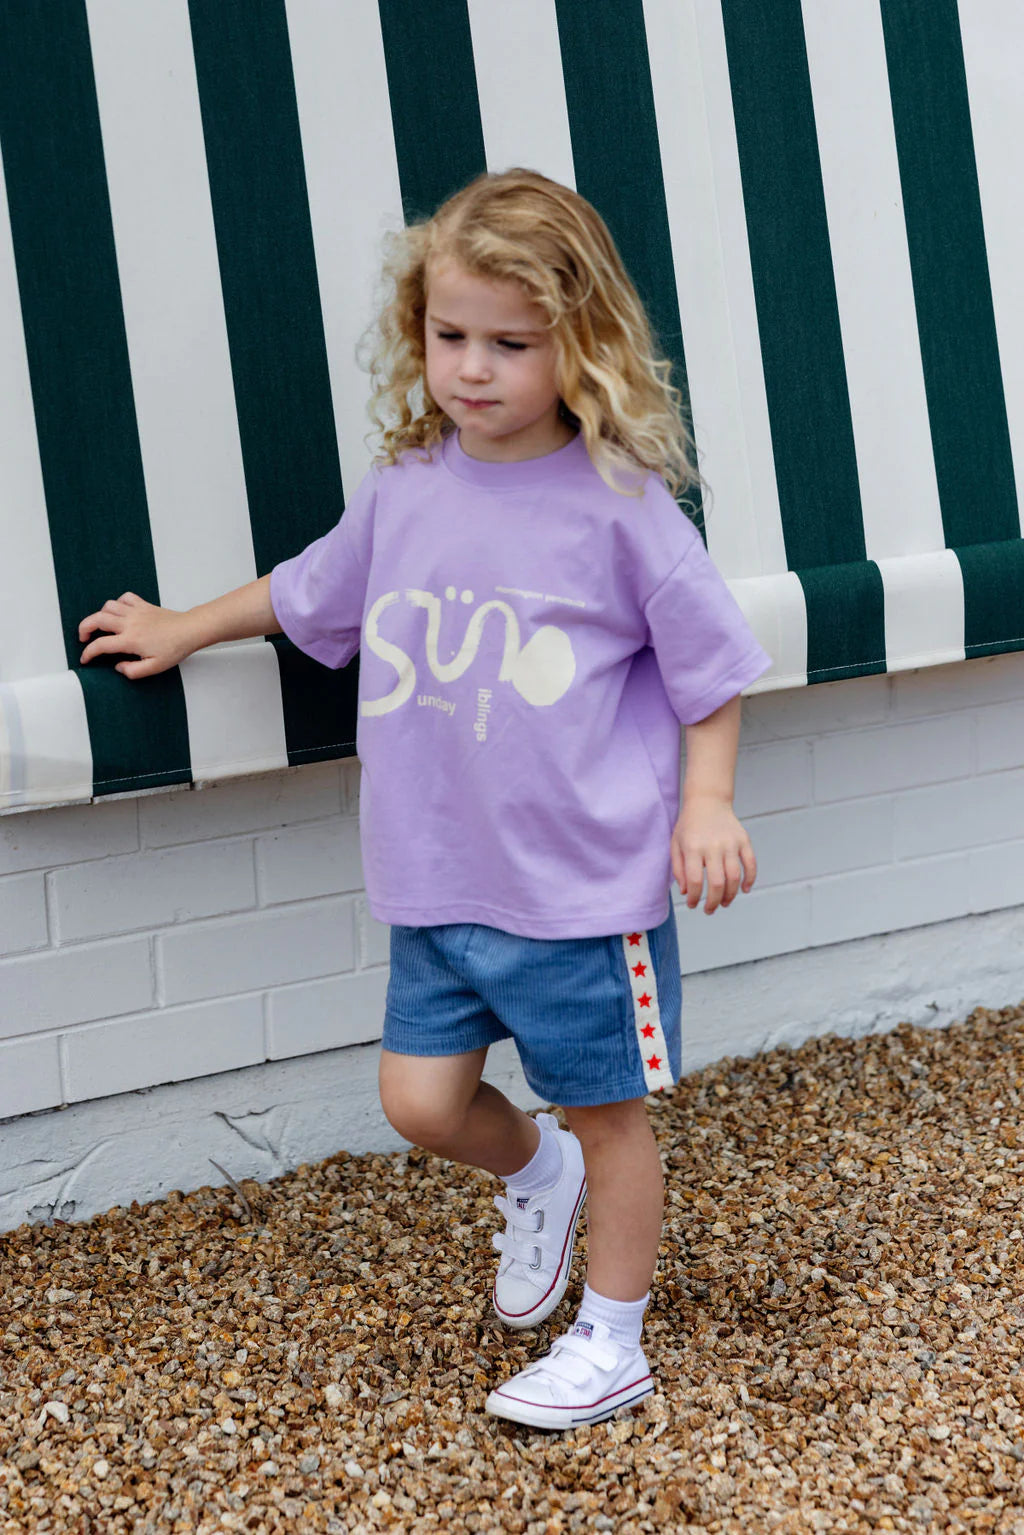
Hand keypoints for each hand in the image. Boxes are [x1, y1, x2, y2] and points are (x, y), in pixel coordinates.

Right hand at [78, 591, 197, 679]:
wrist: (190, 630)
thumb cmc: (175, 648)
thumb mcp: (155, 667)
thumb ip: (133, 671)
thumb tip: (118, 667)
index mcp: (131, 640)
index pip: (100, 645)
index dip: (88, 653)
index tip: (85, 658)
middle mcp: (130, 623)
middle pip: (97, 619)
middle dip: (84, 628)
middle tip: (84, 638)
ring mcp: (136, 611)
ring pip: (108, 606)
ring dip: (99, 615)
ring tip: (101, 626)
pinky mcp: (143, 605)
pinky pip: (124, 598)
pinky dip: (118, 603)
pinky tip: (120, 613)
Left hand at [670, 795, 756, 913]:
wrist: (707, 801)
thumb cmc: (689, 826)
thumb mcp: (676, 844)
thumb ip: (678, 869)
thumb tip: (687, 892)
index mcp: (693, 848)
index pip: (695, 881)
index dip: (694, 898)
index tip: (693, 905)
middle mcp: (713, 846)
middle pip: (717, 883)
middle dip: (713, 902)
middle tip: (710, 910)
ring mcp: (730, 843)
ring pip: (734, 876)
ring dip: (731, 895)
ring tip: (725, 903)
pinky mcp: (743, 840)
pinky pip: (750, 863)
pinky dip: (750, 879)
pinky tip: (744, 889)